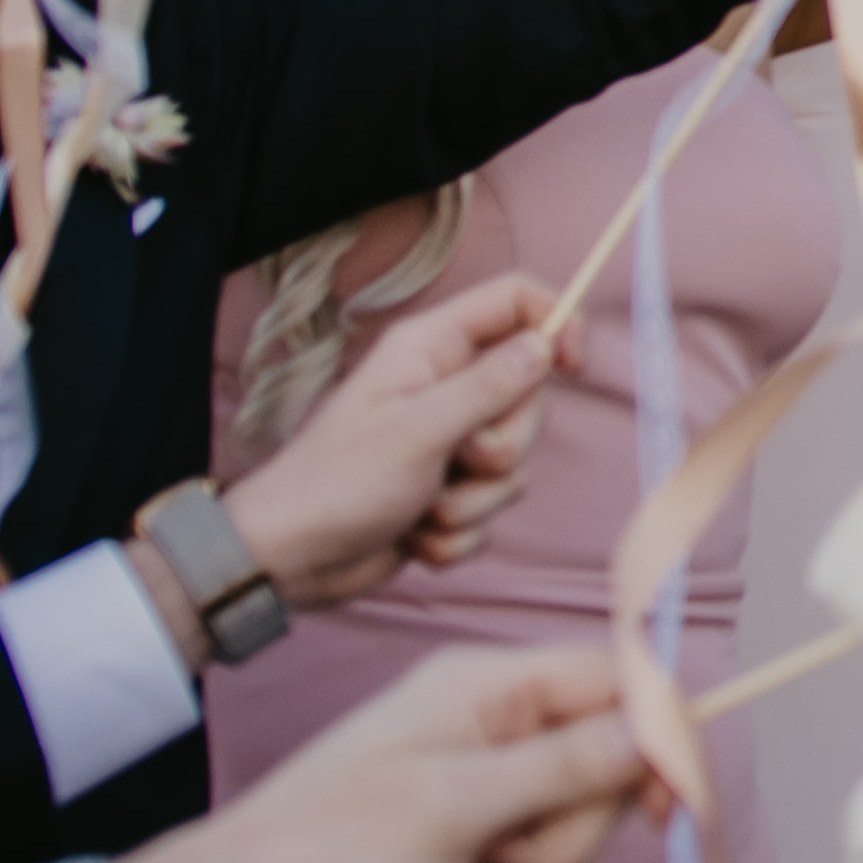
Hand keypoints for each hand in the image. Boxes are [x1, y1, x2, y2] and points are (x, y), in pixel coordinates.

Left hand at [70, 643, 655, 862]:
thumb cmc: (324, 853)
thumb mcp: (459, 805)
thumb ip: (572, 765)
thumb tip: (670, 725)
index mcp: (484, 689)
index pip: (617, 683)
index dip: (658, 740)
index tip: (665, 806)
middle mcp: (486, 733)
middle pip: (601, 778)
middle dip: (562, 841)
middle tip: (494, 856)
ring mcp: (471, 798)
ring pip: (565, 845)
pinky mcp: (458, 859)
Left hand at [231, 276, 563, 604]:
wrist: (290, 561)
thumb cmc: (338, 483)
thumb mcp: (421, 428)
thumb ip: (491, 385)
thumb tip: (544, 345)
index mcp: (432, 349)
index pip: (515, 302)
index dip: (556, 322)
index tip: (572, 367)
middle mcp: (444, 388)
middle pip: (529, 394)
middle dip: (507, 444)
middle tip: (463, 458)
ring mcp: (447, 443)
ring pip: (513, 463)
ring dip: (477, 500)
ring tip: (426, 507)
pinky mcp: (447, 494)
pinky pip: (490, 509)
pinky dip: (460, 532)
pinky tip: (414, 536)